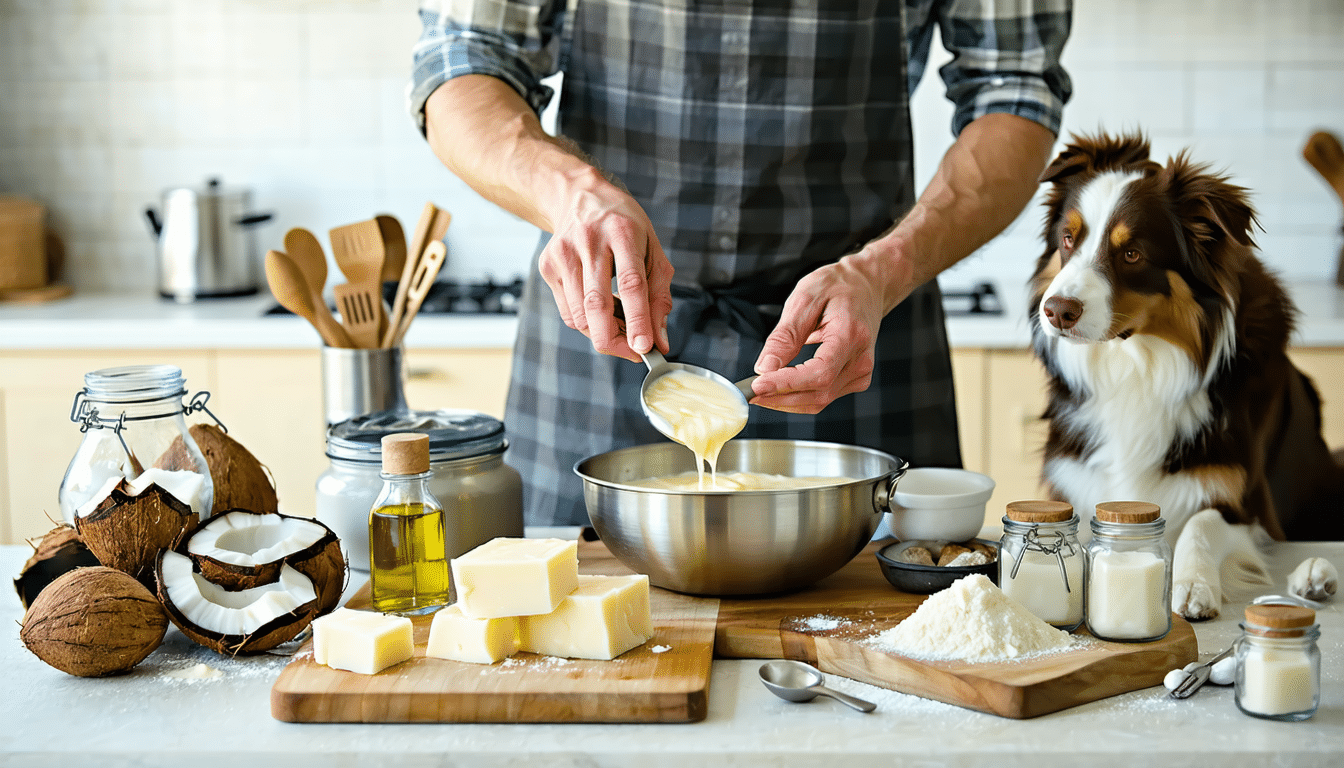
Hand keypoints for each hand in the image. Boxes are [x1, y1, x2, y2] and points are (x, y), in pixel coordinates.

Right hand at [537, 170, 673, 362]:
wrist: (581, 197)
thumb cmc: (624, 227)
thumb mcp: (652, 251)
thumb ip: (659, 296)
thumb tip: (659, 340)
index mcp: (623, 232)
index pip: (630, 283)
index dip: (638, 319)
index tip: (645, 348)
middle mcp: (589, 240)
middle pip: (596, 305)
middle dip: (614, 340)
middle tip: (633, 353)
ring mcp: (564, 253)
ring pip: (579, 315)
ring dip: (602, 332)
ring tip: (619, 324)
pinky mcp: (548, 265)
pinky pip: (568, 312)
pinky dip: (587, 323)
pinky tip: (600, 311)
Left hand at [749, 256, 890, 413]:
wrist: (866, 285)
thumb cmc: (836, 286)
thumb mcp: (805, 299)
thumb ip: (785, 336)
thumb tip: (764, 368)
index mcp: (851, 335)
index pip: (819, 373)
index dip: (786, 384)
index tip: (757, 386)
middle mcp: (860, 360)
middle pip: (818, 393)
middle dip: (778, 397)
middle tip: (748, 391)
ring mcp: (861, 373)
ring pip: (818, 401)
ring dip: (785, 401)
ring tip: (759, 390)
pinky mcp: (855, 379)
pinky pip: (823, 397)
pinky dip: (798, 397)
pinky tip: (780, 387)